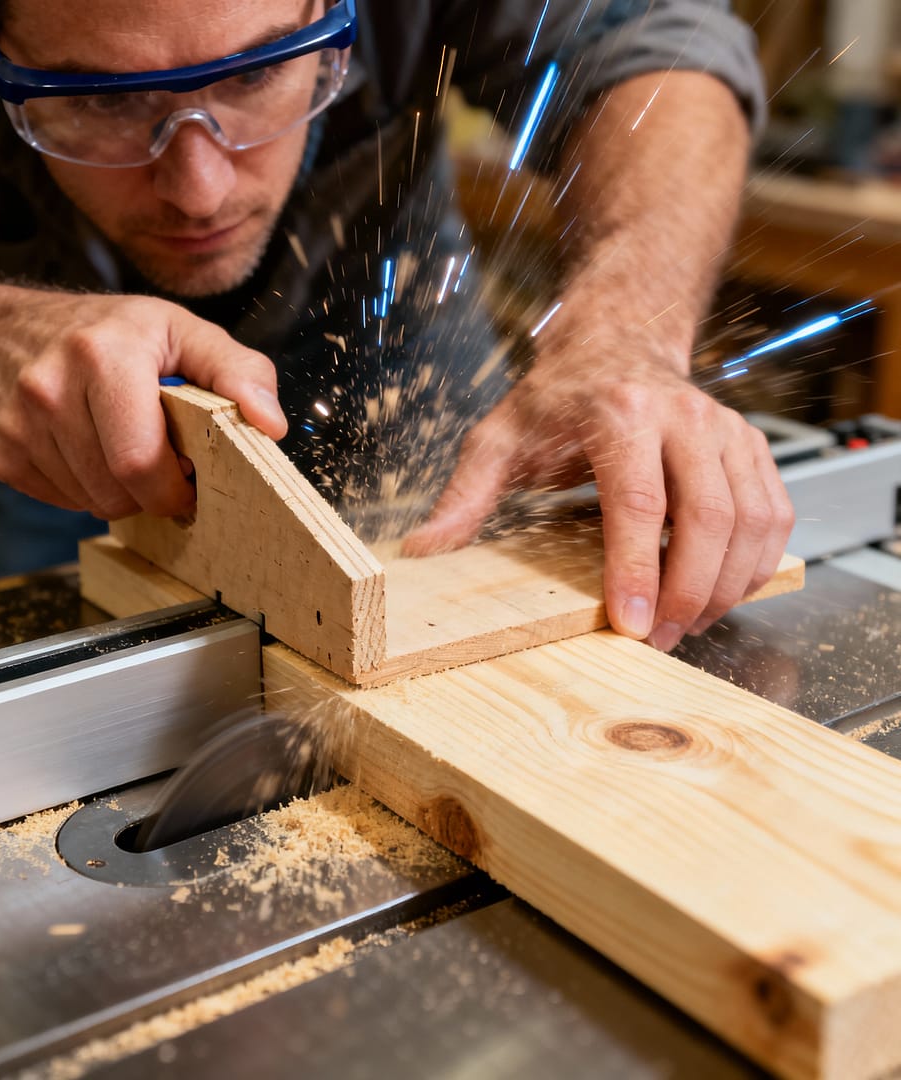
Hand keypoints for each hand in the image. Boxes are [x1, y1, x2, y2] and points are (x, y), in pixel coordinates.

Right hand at [0, 290, 286, 518]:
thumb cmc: (107, 333)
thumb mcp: (179, 331)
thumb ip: (236, 371)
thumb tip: (271, 424)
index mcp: (103, 355)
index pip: (141, 461)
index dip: (176, 485)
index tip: (191, 475)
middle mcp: (50, 387)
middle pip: (118, 491)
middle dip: (152, 492)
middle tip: (162, 465)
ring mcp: (18, 424)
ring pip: (92, 504)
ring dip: (120, 492)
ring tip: (121, 448)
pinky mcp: (1, 455)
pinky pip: (64, 503)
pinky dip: (85, 490)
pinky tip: (86, 451)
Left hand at [402, 339, 794, 650]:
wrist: (616, 344)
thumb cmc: (558, 397)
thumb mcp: (499, 437)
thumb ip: (466, 494)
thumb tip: (423, 548)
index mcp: (620, 412)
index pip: (637, 503)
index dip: (637, 570)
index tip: (632, 626)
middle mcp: (684, 416)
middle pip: (707, 517)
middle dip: (689, 592)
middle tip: (661, 641)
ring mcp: (726, 430)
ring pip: (751, 520)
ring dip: (727, 586)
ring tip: (688, 626)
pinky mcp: (751, 446)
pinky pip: (774, 513)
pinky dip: (758, 562)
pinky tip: (724, 591)